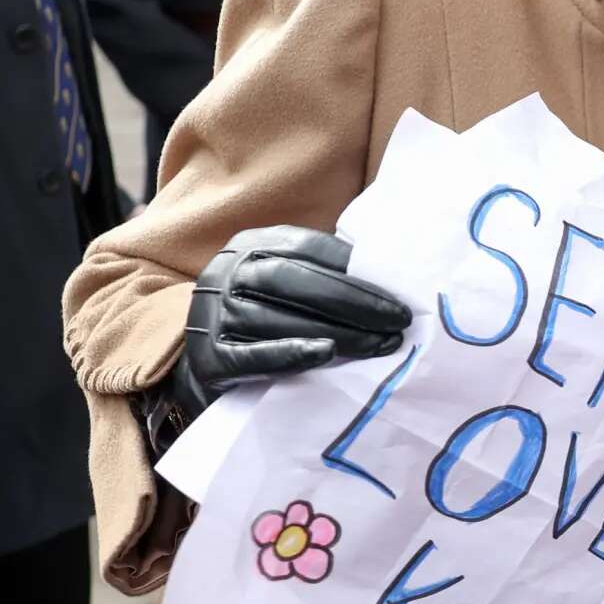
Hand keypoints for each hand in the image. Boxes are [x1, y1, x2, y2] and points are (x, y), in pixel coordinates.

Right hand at [168, 226, 410, 422]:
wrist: (206, 359)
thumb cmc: (263, 310)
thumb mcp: (284, 278)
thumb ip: (323, 270)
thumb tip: (390, 275)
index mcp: (252, 245)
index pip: (308, 248)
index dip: (354, 270)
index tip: (398, 296)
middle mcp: (227, 272)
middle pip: (293, 281)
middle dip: (353, 302)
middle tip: (398, 322)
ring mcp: (212, 314)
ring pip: (278, 319)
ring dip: (337, 333)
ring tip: (380, 345)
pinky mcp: (207, 357)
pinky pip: (251, 355)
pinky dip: (290, 353)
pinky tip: (327, 354)